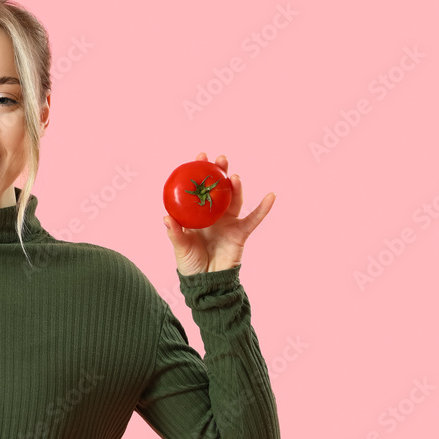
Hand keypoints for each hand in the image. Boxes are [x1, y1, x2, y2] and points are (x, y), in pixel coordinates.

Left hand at [162, 152, 274, 275]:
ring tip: (234, 176)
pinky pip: (254, 219)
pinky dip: (263, 208)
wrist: (206, 282)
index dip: (200, 172)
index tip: (200, 156)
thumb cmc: (190, 263)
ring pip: (234, 199)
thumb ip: (175, 233)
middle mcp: (214, 214)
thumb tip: (167, 217)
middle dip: (220, 173)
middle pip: (219, 189)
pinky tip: (271, 196)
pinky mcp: (241, 233)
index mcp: (198, 214)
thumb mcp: (180, 247)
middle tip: (220, 159)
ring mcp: (229, 222)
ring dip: (235, 187)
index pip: (199, 189)